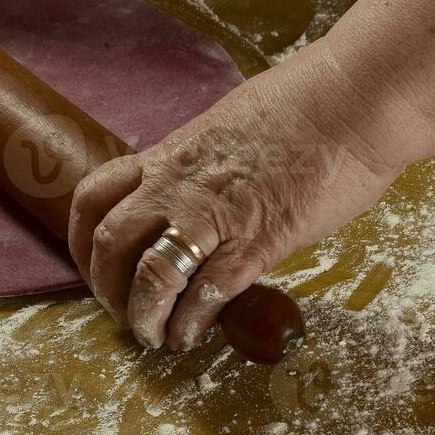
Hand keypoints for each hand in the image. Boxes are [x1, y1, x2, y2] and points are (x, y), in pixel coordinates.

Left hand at [67, 57, 402, 350]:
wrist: (354, 97)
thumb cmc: (304, 104)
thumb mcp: (227, 126)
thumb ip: (202, 160)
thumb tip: (199, 181)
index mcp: (169, 156)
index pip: (94, 195)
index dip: (81, 237)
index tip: (91, 262)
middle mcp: (178, 185)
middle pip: (109, 241)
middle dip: (104, 285)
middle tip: (119, 310)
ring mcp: (215, 214)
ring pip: (150, 273)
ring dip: (142, 313)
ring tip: (152, 336)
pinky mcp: (259, 240)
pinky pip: (207, 292)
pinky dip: (189, 322)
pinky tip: (188, 337)